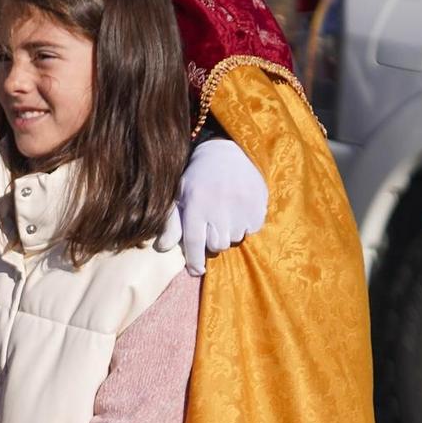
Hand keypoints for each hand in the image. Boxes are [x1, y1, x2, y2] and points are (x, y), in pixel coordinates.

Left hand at [156, 137, 267, 274]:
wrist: (226, 151)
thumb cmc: (196, 177)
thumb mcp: (179, 195)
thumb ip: (172, 223)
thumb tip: (163, 248)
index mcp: (196, 205)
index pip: (194, 243)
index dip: (194, 261)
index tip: (196, 270)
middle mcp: (220, 207)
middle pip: (217, 245)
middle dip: (212, 240)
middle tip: (211, 224)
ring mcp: (242, 207)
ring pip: (235, 238)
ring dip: (229, 232)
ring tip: (225, 213)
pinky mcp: (259, 205)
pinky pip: (252, 229)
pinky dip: (245, 224)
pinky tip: (239, 209)